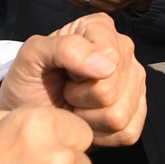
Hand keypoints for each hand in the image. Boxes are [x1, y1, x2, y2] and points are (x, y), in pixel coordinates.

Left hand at [0, 12, 144, 145]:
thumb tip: (106, 66)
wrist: (28, 110)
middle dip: (79, 97)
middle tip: (66, 91)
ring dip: (87, 118)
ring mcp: (135, 84)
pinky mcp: (136, 115)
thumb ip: (65, 48)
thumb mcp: (33, 55)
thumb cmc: (30, 79)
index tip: (63, 71)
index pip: (108, 56)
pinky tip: (86, 120)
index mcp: (101, 29)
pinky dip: (99, 134)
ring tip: (74, 105)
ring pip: (118, 115)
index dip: (78, 72)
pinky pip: (126, 132)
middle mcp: (125, 53)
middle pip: (111, 89)